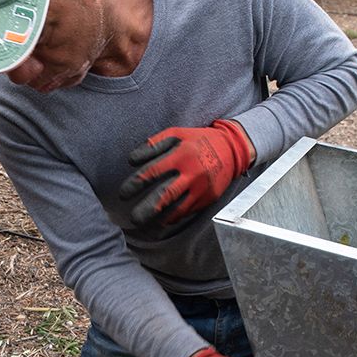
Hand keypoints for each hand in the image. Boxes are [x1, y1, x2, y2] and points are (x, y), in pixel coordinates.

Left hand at [119, 120, 254, 229]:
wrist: (232, 149)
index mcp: (182, 154)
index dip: (136, 183)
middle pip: (165, 195)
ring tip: (145, 222)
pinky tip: (163, 219)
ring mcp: (202, 188)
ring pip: (177, 209)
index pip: (153, 171)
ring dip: (159, 218)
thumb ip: (153, 144)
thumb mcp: (176, 133)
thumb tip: (132, 160)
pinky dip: (174, 217)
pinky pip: (188, 211)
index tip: (124, 193)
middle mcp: (193, 173)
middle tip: (133, 218)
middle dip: (147, 209)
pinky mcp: (209, 199)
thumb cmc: (198, 140)